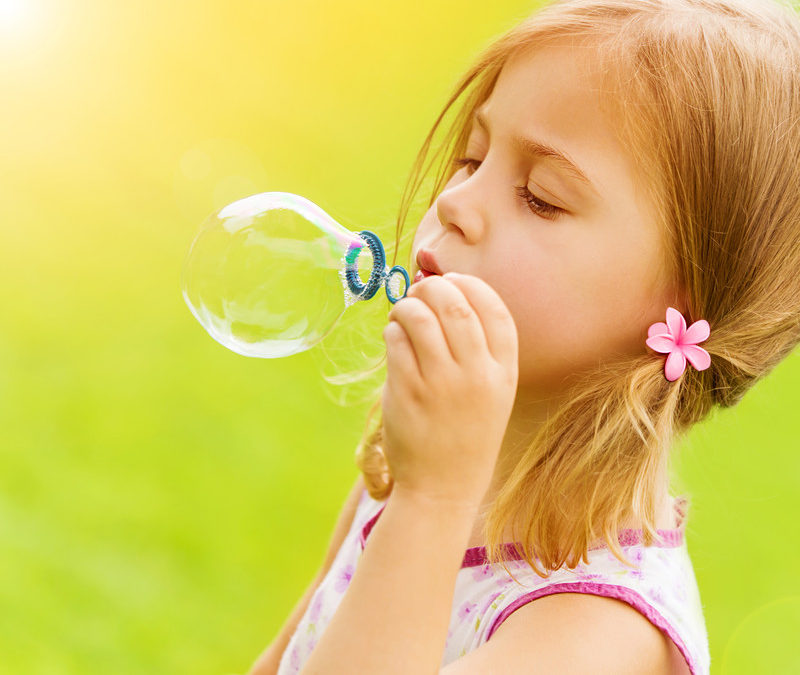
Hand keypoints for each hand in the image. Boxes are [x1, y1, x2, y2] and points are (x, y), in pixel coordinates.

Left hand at [380, 272, 518, 508]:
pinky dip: (392, 330)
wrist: (443, 488)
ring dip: (407, 305)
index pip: (496, 310)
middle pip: (456, 306)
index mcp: (505, 373)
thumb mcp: (492, 394)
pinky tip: (394, 337)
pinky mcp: (408, 392)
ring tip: (402, 314)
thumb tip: (445, 294)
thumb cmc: (465, 436)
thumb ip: (479, 351)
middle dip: (434, 288)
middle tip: (420, 292)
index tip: (454, 281)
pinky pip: (396, 340)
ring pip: (421, 317)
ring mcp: (442, 384)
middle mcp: (478, 375)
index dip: (473, 286)